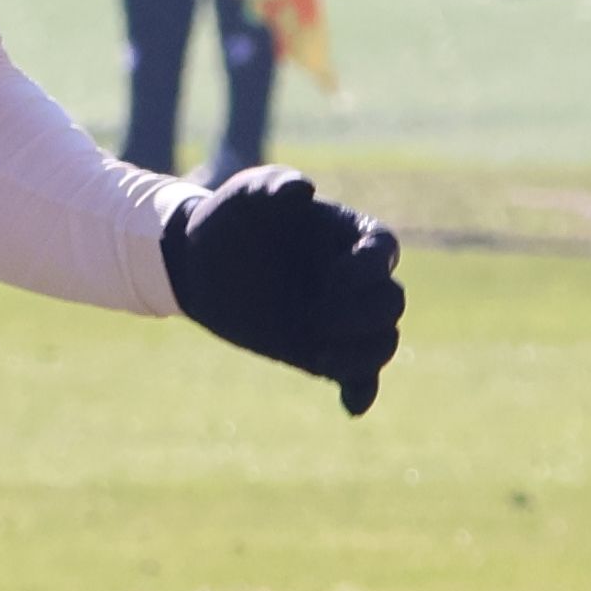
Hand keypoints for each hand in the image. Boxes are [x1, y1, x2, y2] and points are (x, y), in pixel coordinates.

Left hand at [158, 167, 407, 416]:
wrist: (198, 264)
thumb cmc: (231, 219)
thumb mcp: (246, 192)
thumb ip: (274, 184)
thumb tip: (303, 191)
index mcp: (349, 236)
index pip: (385, 250)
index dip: (367, 269)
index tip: (330, 277)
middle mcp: (355, 279)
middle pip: (392, 302)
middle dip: (362, 314)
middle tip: (315, 316)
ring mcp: (342, 318)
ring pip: (383, 342)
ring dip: (363, 354)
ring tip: (319, 354)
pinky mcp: (323, 351)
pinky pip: (360, 376)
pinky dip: (362, 391)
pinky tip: (351, 406)